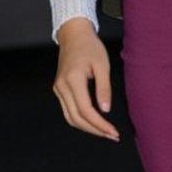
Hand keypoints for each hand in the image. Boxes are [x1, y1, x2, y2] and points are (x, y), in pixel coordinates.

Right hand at [52, 19, 120, 140]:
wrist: (73, 35)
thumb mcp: (103, 65)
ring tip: (105, 132)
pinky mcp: (58, 89)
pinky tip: (94, 122)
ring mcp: (58, 89)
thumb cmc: (90, 47)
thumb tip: (105, 110)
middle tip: (112, 136)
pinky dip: (80, 120)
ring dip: (87, 128)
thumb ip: (104, 88)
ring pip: (70, 117)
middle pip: (76, 118)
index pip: (86, 110)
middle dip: (95, 130)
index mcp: (73, 79)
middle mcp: (62, 87)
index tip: (113, 131)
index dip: (100, 124)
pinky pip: (68, 111)